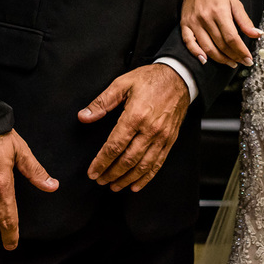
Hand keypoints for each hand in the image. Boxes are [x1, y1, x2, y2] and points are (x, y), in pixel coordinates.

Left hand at [78, 64, 190, 191]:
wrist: (179, 77)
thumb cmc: (150, 79)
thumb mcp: (122, 83)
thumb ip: (102, 102)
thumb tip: (84, 116)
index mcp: (135, 116)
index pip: (115, 146)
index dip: (102, 162)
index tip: (92, 172)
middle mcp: (150, 130)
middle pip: (128, 160)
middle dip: (112, 174)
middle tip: (100, 181)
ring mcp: (162, 137)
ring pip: (143, 166)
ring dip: (127, 179)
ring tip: (114, 186)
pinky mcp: (170, 140)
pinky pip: (158, 163)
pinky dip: (146, 177)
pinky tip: (136, 185)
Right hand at [180, 0, 261, 67]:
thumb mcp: (234, 2)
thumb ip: (245, 20)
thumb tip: (258, 35)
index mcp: (220, 11)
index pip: (232, 37)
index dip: (241, 51)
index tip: (249, 59)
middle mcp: (206, 18)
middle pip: (221, 44)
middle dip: (234, 56)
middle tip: (242, 62)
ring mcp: (193, 22)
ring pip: (207, 47)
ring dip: (220, 59)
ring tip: (230, 63)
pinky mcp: (184, 24)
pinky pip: (188, 43)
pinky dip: (196, 53)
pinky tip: (205, 61)